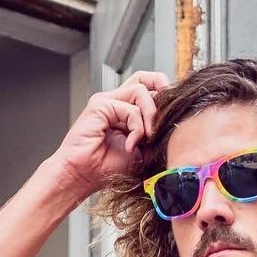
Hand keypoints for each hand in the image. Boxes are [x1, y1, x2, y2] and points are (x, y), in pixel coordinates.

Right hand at [45, 72, 168, 202]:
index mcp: (124, 112)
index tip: (171, 115)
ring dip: (150, 115)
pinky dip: (136, 127)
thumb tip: (174, 123)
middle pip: (144, 79)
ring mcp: (107, 102)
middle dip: (162, 92)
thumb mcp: (143, 152)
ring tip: (146, 138)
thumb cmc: (106, 168)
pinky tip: (131, 144)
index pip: (148, 89)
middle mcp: (115, 103)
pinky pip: (130, 107)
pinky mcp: (100, 105)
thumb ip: (156, 135)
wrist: (82, 177)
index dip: (163, 97)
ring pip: (141, 91)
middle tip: (165, 116)